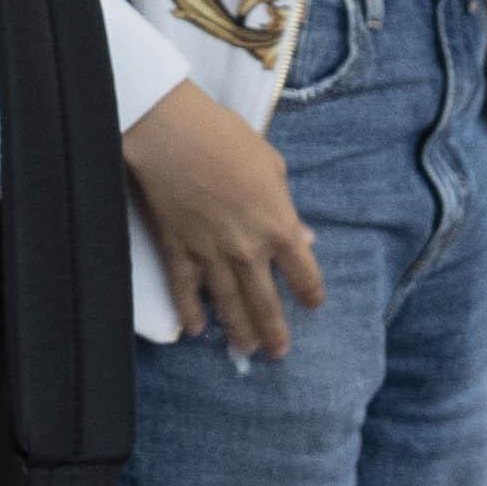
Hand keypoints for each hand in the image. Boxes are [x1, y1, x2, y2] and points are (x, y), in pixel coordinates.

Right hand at [120, 88, 325, 361]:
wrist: (173, 134)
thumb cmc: (227, 138)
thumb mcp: (273, 166)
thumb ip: (287, 207)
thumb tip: (304, 238)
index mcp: (279, 225)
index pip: (303, 273)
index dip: (310, 293)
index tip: (313, 305)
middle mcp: (248, 249)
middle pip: (266, 300)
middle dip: (274, 329)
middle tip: (278, 352)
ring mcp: (211, 253)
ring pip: (228, 302)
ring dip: (238, 328)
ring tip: (245, 349)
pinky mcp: (178, 249)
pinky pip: (185, 287)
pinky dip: (189, 310)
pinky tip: (195, 330)